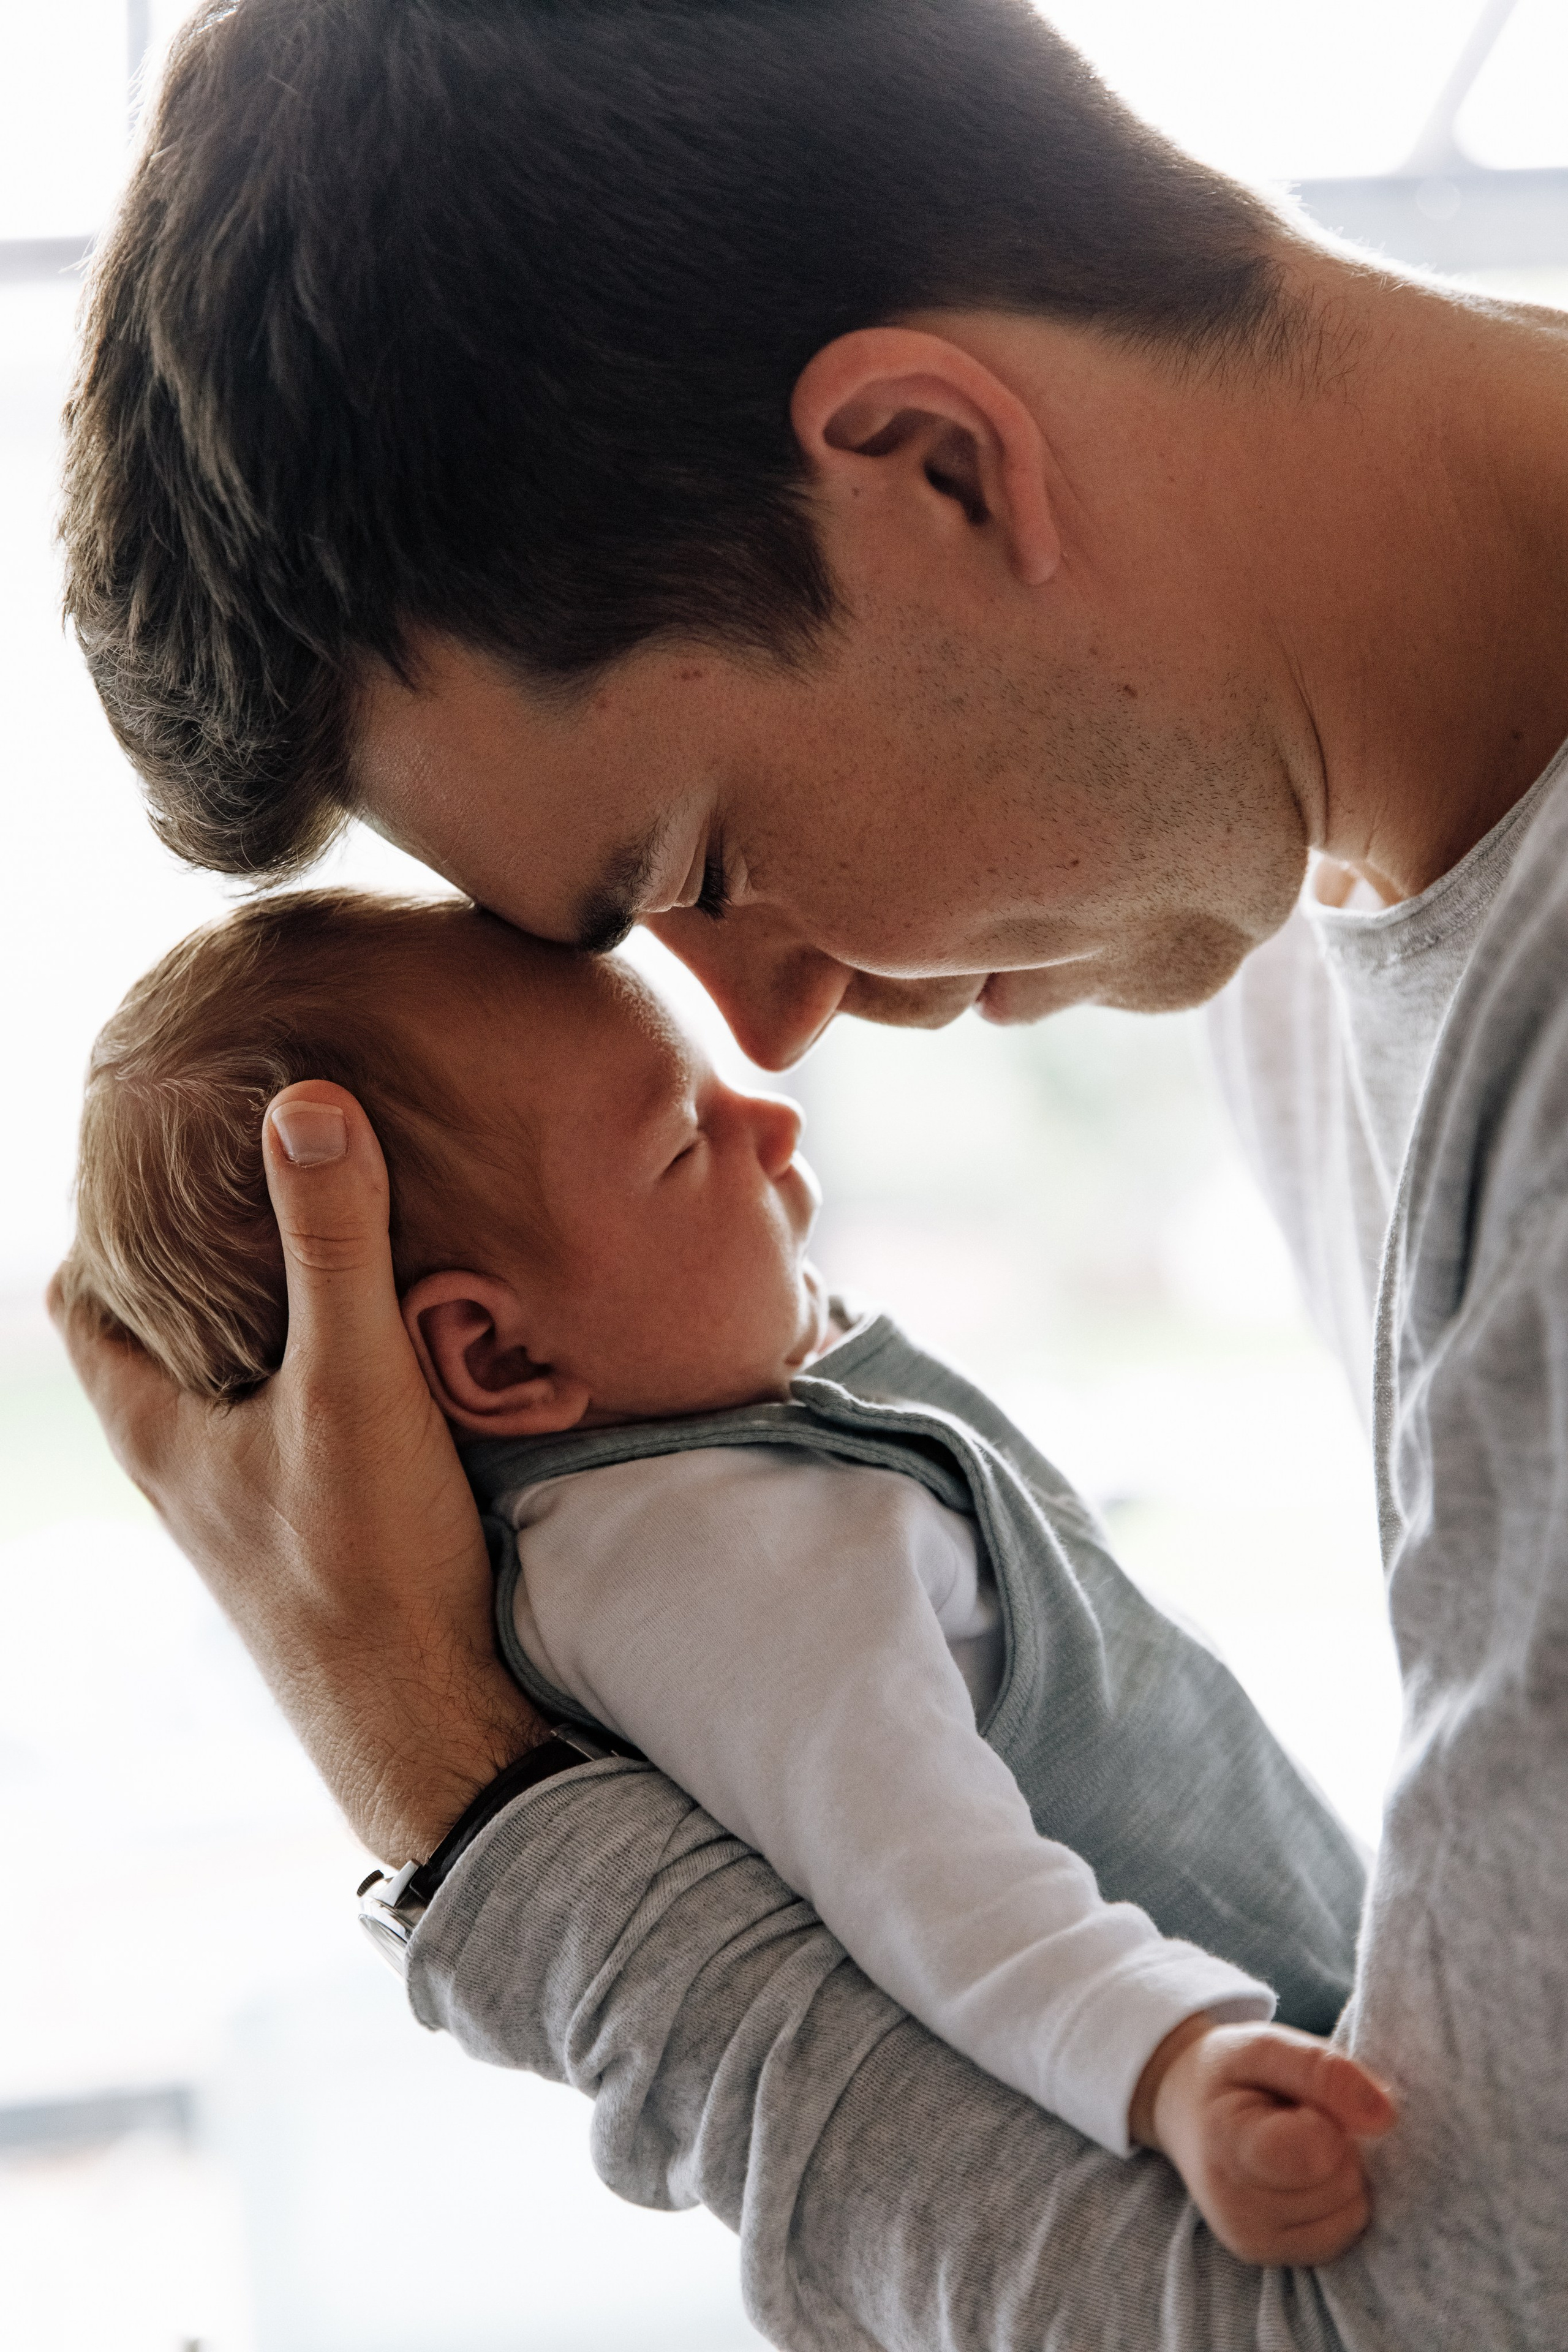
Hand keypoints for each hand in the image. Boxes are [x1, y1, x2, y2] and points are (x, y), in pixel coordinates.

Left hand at [50, 1079, 547, 1864]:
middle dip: (190, 1249)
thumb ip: (334, 1247)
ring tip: (324, 1229)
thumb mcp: (351, 1384)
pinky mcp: (321, 1523)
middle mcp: (187, 1463)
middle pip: (156, 1330)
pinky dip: (321, 1363)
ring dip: (265, 1310)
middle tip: (252, 1165)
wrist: (432, 1720)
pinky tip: (395, 1333)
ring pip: (233, 1377)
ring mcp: (252, 1500)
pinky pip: (298, 1418)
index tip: (159, 1144)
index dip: (100, 1219)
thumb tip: (306, 1103)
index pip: (80, 1299)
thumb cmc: (367, 1563)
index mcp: (153, 1427)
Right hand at [1130, 2015, 1396, 2266]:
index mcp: (1227, 2147)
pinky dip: (1338, 2199)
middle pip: (1341, 2181)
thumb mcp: (1264, 2044)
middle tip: (1293, 2118)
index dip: (1327, 2115)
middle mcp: (1236, 2209)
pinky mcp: (1270, 2257)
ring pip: (1350, 2210)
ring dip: (1339, 2170)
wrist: (1182, 2109)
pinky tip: (1303, 2174)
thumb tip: (1385, 2118)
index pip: (1319, 2151)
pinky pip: (1343, 2233)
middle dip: (1337, 2141)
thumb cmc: (1227, 2072)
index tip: (1295, 2099)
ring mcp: (1253, 2241)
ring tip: (1295, 2144)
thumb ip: (1322, 2069)